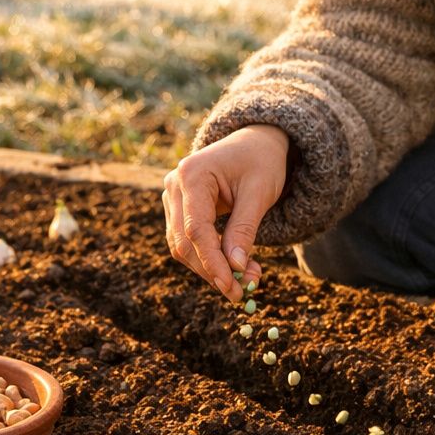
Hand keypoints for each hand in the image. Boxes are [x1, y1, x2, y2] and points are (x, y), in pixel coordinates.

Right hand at [163, 124, 288, 301]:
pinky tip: (234, 267)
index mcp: (192, 175)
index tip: (232, 287)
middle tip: (242, 292)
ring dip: (211, 269)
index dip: (212, 262)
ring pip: (183, 246)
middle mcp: (174, 185)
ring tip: (246, 279)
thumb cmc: (260, 161)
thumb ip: (244, 230)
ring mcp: (173, 197)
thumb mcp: (260, 193)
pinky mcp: (179, 208)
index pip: (196, 229)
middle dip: (213, 271)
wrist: (254, 142)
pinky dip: (209, 258)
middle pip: (185, 242)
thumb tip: (236, 268)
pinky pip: (187, 241)